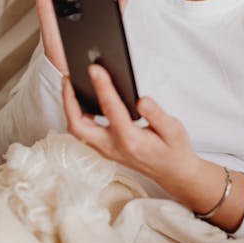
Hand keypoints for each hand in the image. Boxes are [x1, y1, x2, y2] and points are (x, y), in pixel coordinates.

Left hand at [63, 62, 202, 201]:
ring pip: (78, 130)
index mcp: (130, 140)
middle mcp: (113, 147)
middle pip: (78, 125)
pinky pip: (84, 132)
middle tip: (69, 77)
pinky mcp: (106, 149)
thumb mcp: (174, 130)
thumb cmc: (174, 150)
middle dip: (69, 100)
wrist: (174, 173)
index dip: (101, 86)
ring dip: (71, 108)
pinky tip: (83, 99)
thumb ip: (156, 114)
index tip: (94, 69)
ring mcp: (107, 150)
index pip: (110, 109)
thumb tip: (140, 99)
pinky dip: (78, 114)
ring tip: (72, 84)